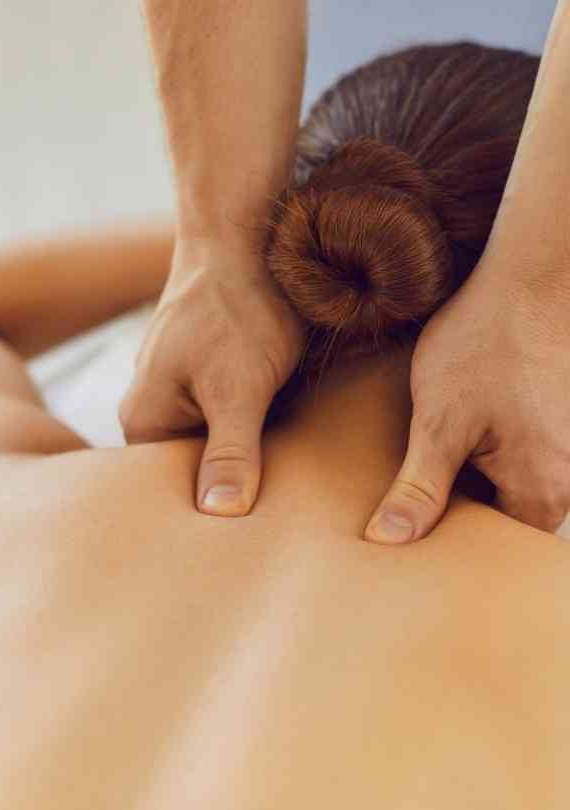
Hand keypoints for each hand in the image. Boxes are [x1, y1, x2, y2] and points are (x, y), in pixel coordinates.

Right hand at [119, 237, 302, 515]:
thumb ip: (230, 452)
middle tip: (281, 504)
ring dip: (250, 452)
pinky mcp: (210, 375)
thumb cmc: (238, 310)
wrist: (245, 238)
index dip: (214, 513)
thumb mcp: (239, 388)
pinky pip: (231, 417)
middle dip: (235, 482)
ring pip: (217, 443)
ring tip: (288, 470)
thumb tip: (220, 515)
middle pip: (195, 469)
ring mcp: (181, 389)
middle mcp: (154, 408)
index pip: (172, 493)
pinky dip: (257, 425)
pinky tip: (286, 429)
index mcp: (144, 419)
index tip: (256, 528)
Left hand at [365, 263, 569, 542]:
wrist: (534, 275)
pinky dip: (493, 448)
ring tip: (442, 453)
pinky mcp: (563, 418)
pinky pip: (526, 452)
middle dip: (464, 509)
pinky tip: (467, 425)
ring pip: (516, 482)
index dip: (451, 545)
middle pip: (508, 517)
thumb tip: (388, 540)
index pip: (494, 548)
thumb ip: (419, 487)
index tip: (415, 538)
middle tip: (418, 496)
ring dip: (477, 475)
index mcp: (543, 491)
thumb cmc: (486, 343)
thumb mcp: (440, 421)